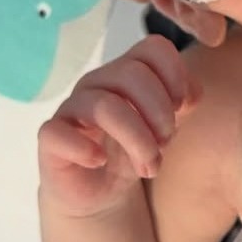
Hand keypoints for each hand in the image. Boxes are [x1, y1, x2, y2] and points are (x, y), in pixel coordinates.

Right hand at [38, 36, 196, 216]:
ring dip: (138, 140)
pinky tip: (99, 162)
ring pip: (104, 105)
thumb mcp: (166, 125)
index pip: (153, 47)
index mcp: (127, 72)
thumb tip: (190, 94)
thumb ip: (183, 102)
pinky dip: (85, 150)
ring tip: (149, 167)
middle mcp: (98, 82)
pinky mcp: (51, 139)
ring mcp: (72, 108)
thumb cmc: (132, 150)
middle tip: (165, 145)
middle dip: (160, 114)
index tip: (183, 108)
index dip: (176, 76)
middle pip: (132, 74)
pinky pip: (58, 132)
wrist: (100, 193)